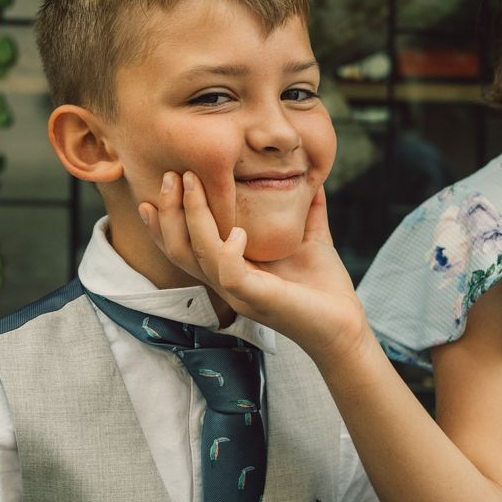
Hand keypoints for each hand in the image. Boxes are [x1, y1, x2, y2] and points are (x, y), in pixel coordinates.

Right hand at [140, 172, 368, 365]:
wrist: (345, 326)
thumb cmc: (324, 287)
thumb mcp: (309, 240)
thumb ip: (305, 210)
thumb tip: (312, 176)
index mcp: (230, 269)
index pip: (184, 246)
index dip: (164, 222)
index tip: (156, 189)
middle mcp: (226, 281)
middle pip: (180, 248)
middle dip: (171, 210)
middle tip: (172, 175)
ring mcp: (239, 292)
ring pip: (198, 255)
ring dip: (192, 217)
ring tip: (190, 183)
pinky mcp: (258, 299)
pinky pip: (229, 275)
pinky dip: (227, 251)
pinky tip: (237, 231)